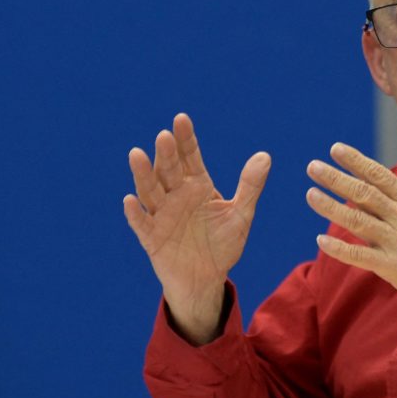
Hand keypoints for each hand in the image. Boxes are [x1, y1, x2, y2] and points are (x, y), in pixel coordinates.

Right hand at [123, 113, 269, 344]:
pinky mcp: (152, 238)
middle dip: (166, 154)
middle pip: (169, 170)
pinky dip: (136, 213)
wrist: (207, 278)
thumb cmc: (222, 244)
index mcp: (198, 186)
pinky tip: (130, 200)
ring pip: (150, 191)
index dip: (186, 139)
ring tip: (137, 154)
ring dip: (143, 174)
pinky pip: (142, 223)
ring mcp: (162, 215)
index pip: (190, 157)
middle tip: (164, 135)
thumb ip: (250, 186)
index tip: (181, 119)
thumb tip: (265, 156)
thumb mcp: (241, 214)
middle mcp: (176, 195)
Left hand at [305, 143, 396, 312]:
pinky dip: (339, 248)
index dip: (357, 161)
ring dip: (331, 207)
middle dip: (336, 178)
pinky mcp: (392, 266)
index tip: (336, 148)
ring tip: (310, 194)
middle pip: (364, 193)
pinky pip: (359, 255)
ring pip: (357, 220)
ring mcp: (396, 241)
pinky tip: (320, 240)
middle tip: (313, 166)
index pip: (380, 176)